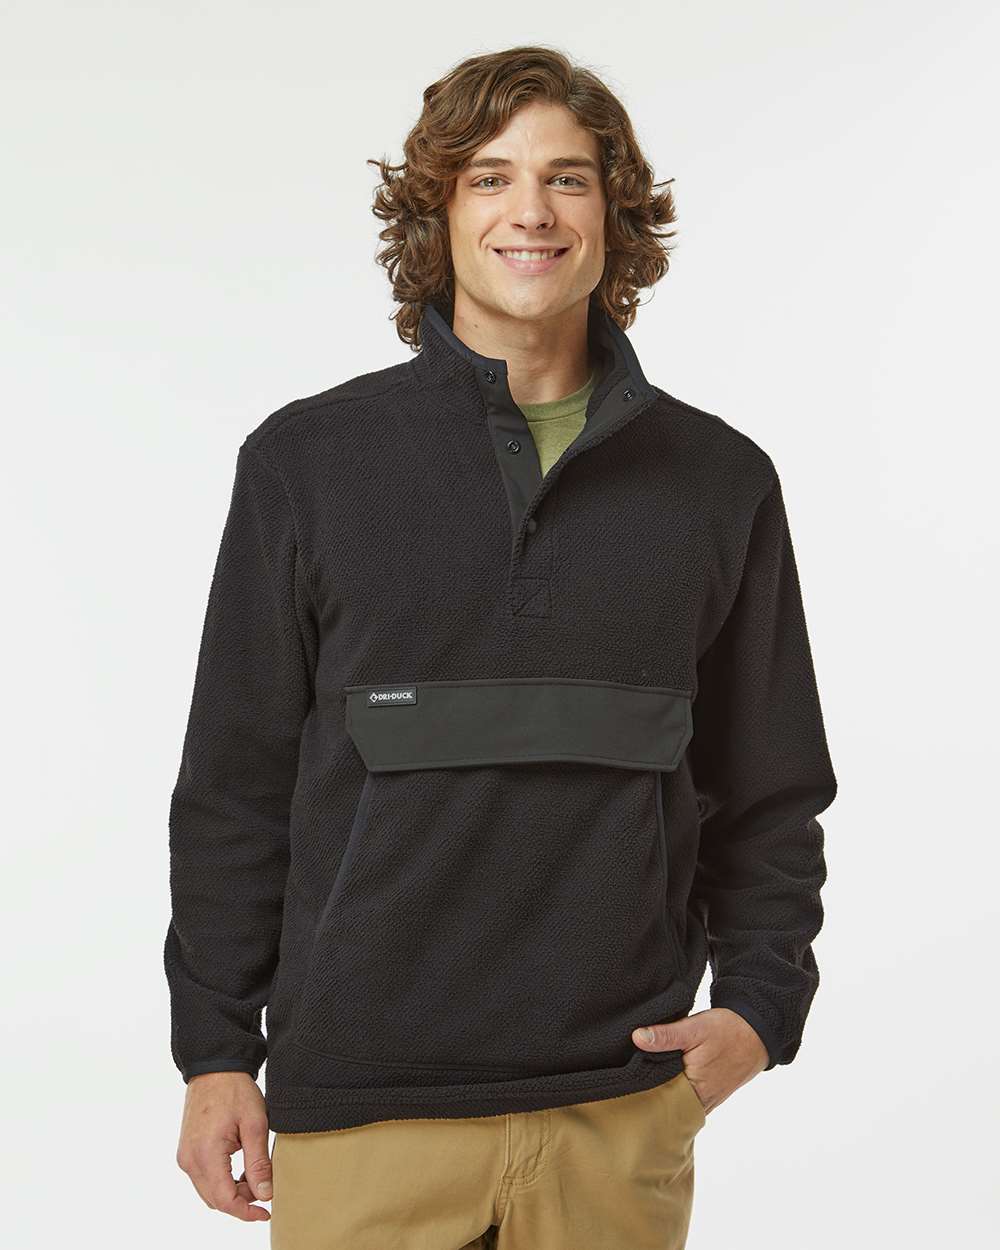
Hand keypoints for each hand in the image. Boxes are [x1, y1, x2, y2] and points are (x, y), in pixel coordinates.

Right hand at [175, 1071, 272, 1221]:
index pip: (225, 1200)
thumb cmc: (235, 1090)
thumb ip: (258, 1162)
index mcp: (206, 1154)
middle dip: (242, 1200)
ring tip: (255, 1175)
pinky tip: (241, 1169)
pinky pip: (204, 1178)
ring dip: (232, 1191)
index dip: (246, 1212)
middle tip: (265, 1187)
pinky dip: (222, 1181)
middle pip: (215, 1199)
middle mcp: (189, 1160)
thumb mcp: (255, 1124)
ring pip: (209, 1191)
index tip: (267, 1211)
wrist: (214, 1067)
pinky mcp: (187, 1151)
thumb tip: (265, 1194)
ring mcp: (185, 1156)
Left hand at [631, 1007, 769, 1113]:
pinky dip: (678, 1091)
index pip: (658, 1098)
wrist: (758, 1031)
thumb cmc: (727, 1030)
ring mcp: (708, 1101)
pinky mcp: (712, 1095)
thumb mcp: (695, 1028)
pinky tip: (666, 1079)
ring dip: (665, 1092)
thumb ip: (666, 1036)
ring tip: (644, 1079)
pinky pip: (689, 1099)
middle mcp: (701, 1102)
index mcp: (694, 1090)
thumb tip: (637, 1037)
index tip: (625, 1078)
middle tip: (630, 1080)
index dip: (641, 1087)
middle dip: (650, 1093)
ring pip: (678, 1103)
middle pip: (667, 1104)